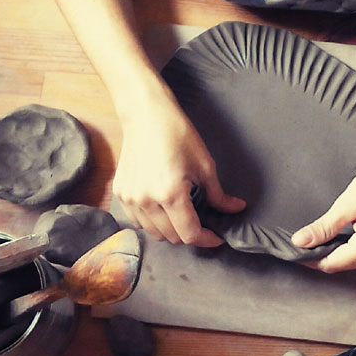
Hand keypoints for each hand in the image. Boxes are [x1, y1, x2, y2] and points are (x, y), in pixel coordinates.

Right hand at [113, 91, 244, 245]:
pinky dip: (153, 221)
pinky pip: (138, 220)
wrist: (146, 115)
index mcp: (170, 195)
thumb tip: (235, 209)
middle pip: (172, 237)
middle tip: (203, 222)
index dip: (207, 239)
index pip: (190, 234)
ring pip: (154, 232)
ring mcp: (130, 198)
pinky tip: (164, 207)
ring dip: (171, 230)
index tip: (216, 237)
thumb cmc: (177, 135)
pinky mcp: (121, 193)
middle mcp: (147, 201)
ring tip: (183, 214)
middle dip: (191, 234)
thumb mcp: (204, 165)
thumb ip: (218, 194)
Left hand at [291, 152, 355, 272]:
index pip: (333, 263)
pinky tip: (340, 232)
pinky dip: (351, 244)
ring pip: (355, 258)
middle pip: (345, 263)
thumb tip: (302, 241)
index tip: (297, 250)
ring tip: (319, 235)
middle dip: (323, 255)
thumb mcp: (348, 204)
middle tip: (304, 240)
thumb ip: (324, 227)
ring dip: (337, 250)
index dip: (312, 259)